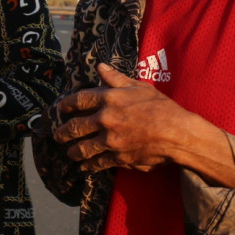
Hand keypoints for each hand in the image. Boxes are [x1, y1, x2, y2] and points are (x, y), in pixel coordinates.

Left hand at [51, 63, 194, 173]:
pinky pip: (97, 163)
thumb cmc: (161, 107)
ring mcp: (110, 139)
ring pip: (82, 148)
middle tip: (58, 135)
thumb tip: (101, 67)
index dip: (66, 104)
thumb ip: (117, 78)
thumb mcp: (139, 87)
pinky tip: (83, 167)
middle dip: (63, 132)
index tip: (61, 109)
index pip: (79, 99)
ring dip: (73, 151)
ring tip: (69, 153)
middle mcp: (105, 118)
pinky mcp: (118, 157)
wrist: (177, 133)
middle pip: (75, 126)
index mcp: (109, 98)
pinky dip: (88, 166)